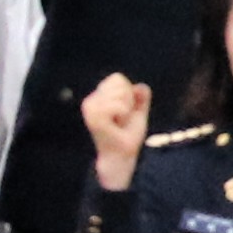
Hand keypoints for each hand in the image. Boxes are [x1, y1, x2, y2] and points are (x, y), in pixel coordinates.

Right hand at [79, 72, 149, 191]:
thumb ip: (142, 97)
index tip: (125, 111)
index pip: (117, 78)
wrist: (123, 153)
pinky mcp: (94, 117)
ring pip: (120, 93)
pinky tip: (117, 123)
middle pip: (120, 83)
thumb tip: (141, 87)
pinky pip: (117, 105)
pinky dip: (123, 113)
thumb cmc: (128, 134)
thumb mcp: (138, 112)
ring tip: (119, 121)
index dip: (128, 93)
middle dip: (128, 100)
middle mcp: (91, 100)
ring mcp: (90, 108)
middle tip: (122, 118)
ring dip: (126, 108)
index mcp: (98, 97)